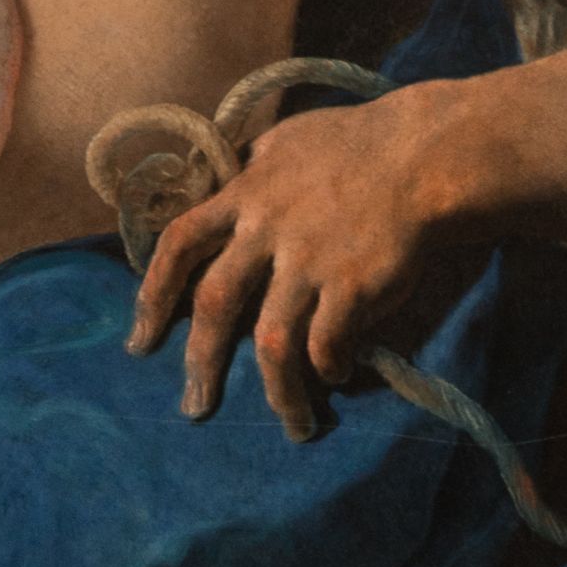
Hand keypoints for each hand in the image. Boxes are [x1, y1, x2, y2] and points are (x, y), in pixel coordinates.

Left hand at [127, 86, 473, 443]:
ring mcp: (309, 259)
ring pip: (273, 343)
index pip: (179, 243)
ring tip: (290, 424)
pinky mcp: (352, 284)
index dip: (153, 294)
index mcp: (246, 193)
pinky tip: (335, 376)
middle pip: (215, 304)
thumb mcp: (286, 141)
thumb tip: (221, 183)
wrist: (424, 154)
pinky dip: (328, 367)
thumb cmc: (357, 142)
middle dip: (201, 362)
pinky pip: (328, 344)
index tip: (141, 339)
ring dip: (278, 393)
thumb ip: (249, 167)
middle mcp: (267, 229)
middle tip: (195, 406)